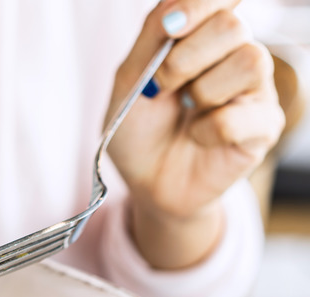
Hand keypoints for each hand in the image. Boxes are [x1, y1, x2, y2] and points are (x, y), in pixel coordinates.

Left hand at [105, 0, 283, 268]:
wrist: (145, 181)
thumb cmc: (139, 129)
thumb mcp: (130, 80)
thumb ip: (152, 38)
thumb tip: (176, 8)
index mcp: (203, 36)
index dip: (199, 4)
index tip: (171, 26)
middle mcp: (235, 54)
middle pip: (233, 25)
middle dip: (185, 57)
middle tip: (162, 86)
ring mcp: (255, 89)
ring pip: (250, 60)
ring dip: (202, 91)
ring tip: (186, 111)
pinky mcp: (264, 126)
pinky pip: (241, 115)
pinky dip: (208, 129)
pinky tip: (198, 138)